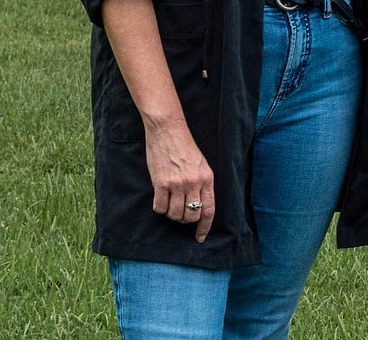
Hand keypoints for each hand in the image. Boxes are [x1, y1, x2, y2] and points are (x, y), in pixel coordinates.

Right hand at [144, 119, 215, 242]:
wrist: (168, 130)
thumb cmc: (184, 147)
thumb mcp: (201, 164)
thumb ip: (201, 184)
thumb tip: (197, 205)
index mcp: (207, 179)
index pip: (209, 210)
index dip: (204, 227)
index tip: (199, 237)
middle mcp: (193, 183)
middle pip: (191, 216)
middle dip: (185, 220)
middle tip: (179, 211)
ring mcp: (177, 184)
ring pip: (175, 214)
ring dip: (171, 213)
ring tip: (169, 202)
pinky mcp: (161, 183)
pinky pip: (160, 207)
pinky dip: (159, 207)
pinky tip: (160, 198)